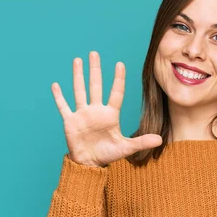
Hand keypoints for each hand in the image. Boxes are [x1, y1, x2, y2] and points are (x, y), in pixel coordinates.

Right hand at [51, 51, 162, 166]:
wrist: (90, 163)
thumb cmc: (108, 154)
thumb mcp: (126, 148)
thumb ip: (141, 142)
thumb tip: (160, 140)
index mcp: (110, 115)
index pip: (115, 93)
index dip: (118, 79)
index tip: (120, 64)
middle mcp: (96, 111)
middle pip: (95, 86)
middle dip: (95, 70)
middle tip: (94, 53)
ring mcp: (82, 114)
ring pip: (79, 91)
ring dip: (78, 76)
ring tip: (77, 60)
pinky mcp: (70, 121)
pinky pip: (63, 107)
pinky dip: (59, 97)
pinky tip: (55, 85)